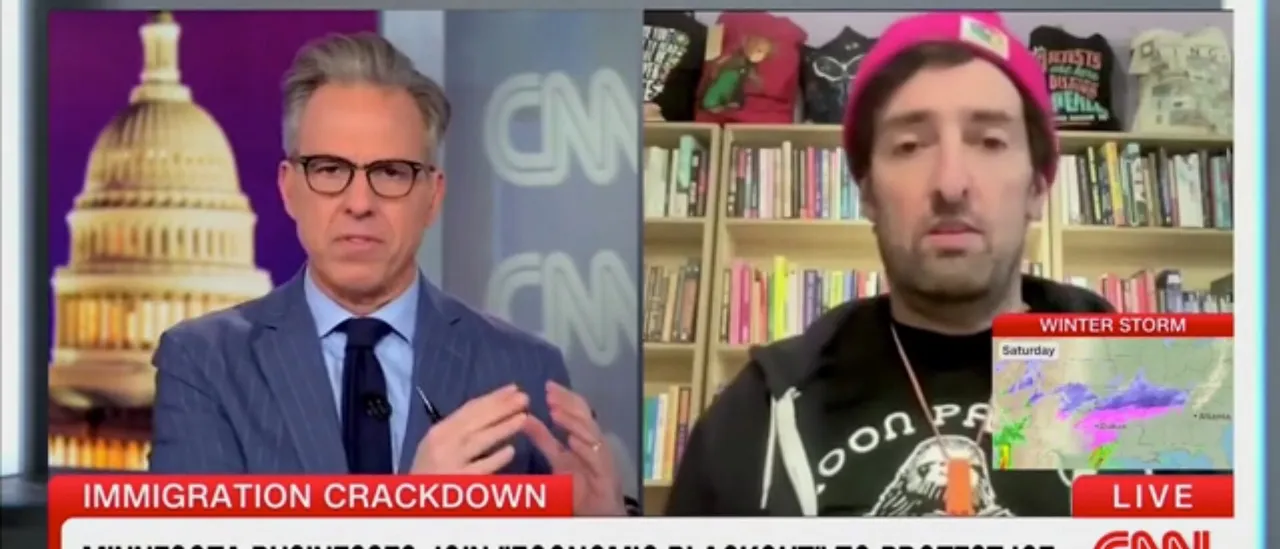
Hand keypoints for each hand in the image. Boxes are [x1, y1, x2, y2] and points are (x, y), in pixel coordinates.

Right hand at [409, 384, 527, 473]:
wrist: (413, 504)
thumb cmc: (428, 473)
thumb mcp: (437, 446)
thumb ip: (459, 430)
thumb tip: (492, 409)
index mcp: (439, 431)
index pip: (469, 409)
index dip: (493, 398)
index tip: (513, 388)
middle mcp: (443, 443)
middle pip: (476, 421)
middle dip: (502, 407)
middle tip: (524, 397)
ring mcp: (450, 462)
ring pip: (480, 441)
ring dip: (503, 427)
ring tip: (523, 418)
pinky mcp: (458, 482)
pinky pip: (480, 468)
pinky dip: (495, 459)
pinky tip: (511, 451)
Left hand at [523, 381, 623, 515]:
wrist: (598, 513)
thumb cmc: (580, 487)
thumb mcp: (557, 459)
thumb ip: (543, 439)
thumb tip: (525, 418)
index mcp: (585, 437)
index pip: (577, 411)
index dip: (564, 397)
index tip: (547, 386)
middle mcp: (596, 442)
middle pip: (585, 416)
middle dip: (568, 403)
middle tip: (550, 392)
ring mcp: (602, 456)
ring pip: (590, 433)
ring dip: (573, 421)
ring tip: (556, 411)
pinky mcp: (606, 473)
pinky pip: (596, 457)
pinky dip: (585, 447)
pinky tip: (572, 440)